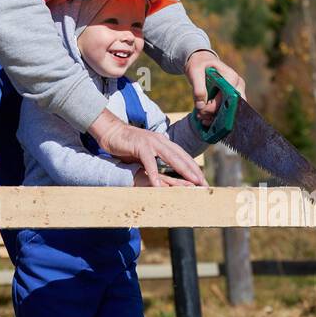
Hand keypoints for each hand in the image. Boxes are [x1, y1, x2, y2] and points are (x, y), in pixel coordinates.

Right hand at [88, 109, 208, 186]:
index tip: (203, 181)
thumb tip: (166, 172)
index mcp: (164, 142)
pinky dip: (155, 174)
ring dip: (183, 171)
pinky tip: (159, 185)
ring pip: (172, 158)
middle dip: (195, 171)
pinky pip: (149, 162)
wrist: (111, 131)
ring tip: (192, 184)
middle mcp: (161, 140)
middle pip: (182, 157)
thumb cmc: (128, 144)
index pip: (184, 156)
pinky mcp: (140, 146)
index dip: (194, 168)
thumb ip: (158, 159)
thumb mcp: (147, 153)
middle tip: (204, 185)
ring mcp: (151, 142)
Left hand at [185, 50, 246, 126]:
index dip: (216, 107)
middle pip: (232, 107)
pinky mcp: (231, 99)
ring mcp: (236, 93)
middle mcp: (238, 86)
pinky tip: (205, 119)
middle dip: (215, 114)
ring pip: (230, 112)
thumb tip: (201, 106)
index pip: (228, 98)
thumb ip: (198, 88)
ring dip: (214, 117)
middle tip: (200, 115)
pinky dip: (215, 117)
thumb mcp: (195, 72)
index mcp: (231, 78)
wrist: (201, 62)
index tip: (202, 110)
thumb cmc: (199, 64)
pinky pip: (227, 112)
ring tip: (200, 116)